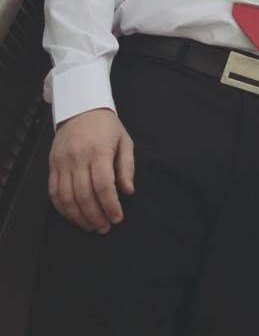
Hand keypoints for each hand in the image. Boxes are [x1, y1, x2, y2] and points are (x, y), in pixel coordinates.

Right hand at [48, 108, 134, 233]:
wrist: (81, 108)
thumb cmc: (106, 126)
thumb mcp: (124, 141)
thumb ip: (127, 167)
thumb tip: (128, 191)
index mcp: (99, 151)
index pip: (103, 185)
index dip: (110, 205)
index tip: (117, 217)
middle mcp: (78, 158)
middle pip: (84, 195)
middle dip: (95, 216)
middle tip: (104, 227)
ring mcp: (62, 162)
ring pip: (66, 197)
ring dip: (78, 217)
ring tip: (90, 226)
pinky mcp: (52, 165)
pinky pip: (53, 192)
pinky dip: (62, 208)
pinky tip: (73, 215)